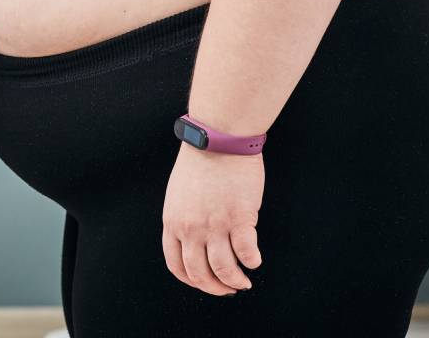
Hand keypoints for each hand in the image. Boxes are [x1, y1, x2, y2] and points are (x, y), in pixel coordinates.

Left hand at [162, 145, 264, 295]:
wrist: (217, 139)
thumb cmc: (201, 162)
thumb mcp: (179, 195)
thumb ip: (184, 219)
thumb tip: (197, 241)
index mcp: (173, 223)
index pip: (177, 265)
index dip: (193, 281)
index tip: (206, 283)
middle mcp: (191, 229)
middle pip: (200, 274)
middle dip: (216, 288)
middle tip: (230, 289)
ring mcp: (215, 225)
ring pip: (224, 269)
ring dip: (236, 281)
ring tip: (245, 281)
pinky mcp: (239, 218)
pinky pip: (246, 252)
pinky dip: (252, 262)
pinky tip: (255, 261)